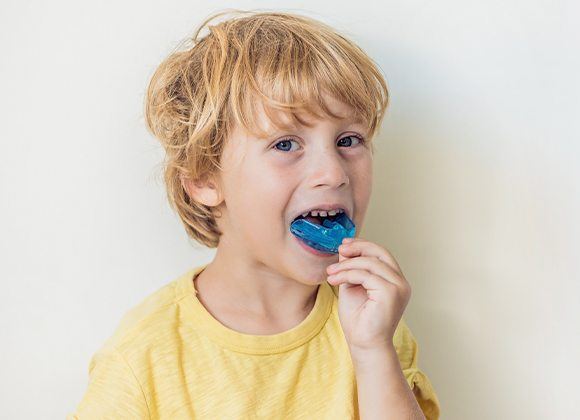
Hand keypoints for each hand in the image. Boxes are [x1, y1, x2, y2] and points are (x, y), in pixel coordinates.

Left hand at [326, 237, 411, 354]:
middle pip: (380, 253)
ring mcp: (398, 287)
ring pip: (370, 263)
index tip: (344, 244)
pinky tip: (333, 281)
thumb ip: (351, 269)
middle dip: (358, 247)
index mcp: (394, 281)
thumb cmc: (359, 321)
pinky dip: (347, 274)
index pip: (381, 254)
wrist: (364, 345)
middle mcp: (401, 282)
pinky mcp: (391, 293)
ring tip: (330, 273)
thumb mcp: (352, 287)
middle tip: (339, 249)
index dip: (363, 245)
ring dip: (346, 265)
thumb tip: (345, 249)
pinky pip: (365, 275)